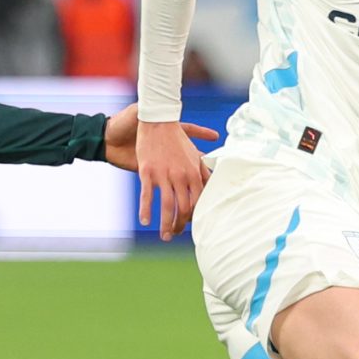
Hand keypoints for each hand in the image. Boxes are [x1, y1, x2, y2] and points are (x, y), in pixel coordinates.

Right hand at [117, 108, 222, 239]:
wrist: (158, 122)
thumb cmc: (177, 139)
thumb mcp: (194, 155)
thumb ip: (203, 172)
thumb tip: (212, 184)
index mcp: (193, 173)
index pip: (197, 202)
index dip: (194, 217)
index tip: (190, 226)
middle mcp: (181, 176)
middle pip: (183, 208)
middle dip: (180, 225)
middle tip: (175, 234)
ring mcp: (164, 175)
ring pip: (167, 206)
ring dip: (166, 225)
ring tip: (164, 236)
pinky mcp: (147, 172)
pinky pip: (147, 195)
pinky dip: (146, 210)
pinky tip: (145, 221)